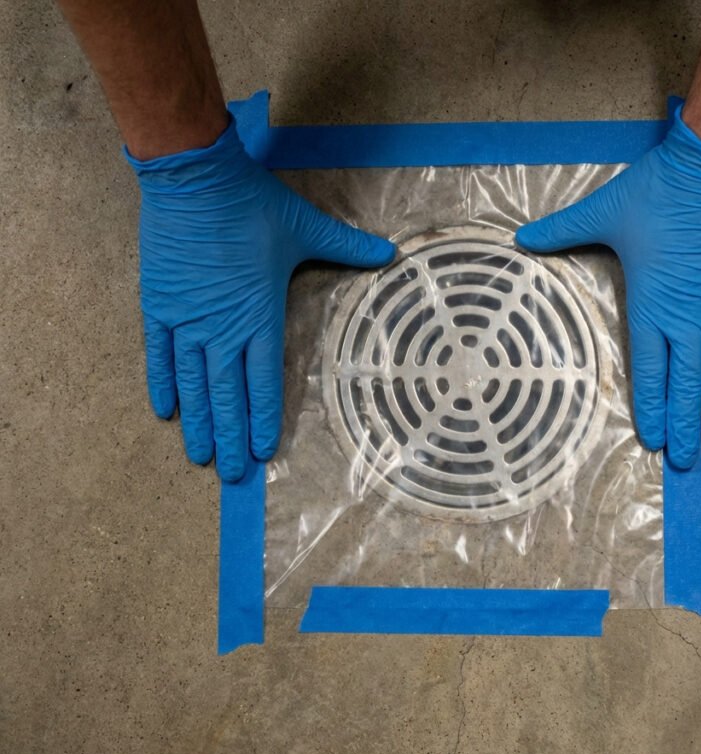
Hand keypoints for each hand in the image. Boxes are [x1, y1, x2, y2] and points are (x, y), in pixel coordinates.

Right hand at [126, 118, 394, 480]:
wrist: (195, 179)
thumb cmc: (252, 205)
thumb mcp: (306, 227)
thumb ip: (346, 247)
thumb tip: (388, 252)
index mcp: (259, 314)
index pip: (263, 381)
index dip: (261, 418)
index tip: (260, 451)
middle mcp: (222, 327)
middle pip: (226, 395)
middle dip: (229, 437)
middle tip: (230, 475)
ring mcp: (188, 320)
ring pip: (193, 384)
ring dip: (198, 422)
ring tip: (199, 457)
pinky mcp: (160, 306)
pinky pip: (159, 355)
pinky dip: (163, 384)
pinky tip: (166, 411)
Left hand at [516, 107, 700, 469]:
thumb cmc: (658, 189)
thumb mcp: (603, 211)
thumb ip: (562, 231)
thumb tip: (520, 239)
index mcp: (652, 304)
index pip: (650, 370)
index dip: (653, 408)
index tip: (654, 438)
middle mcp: (690, 316)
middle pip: (688, 383)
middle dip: (685, 425)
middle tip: (685, 462)